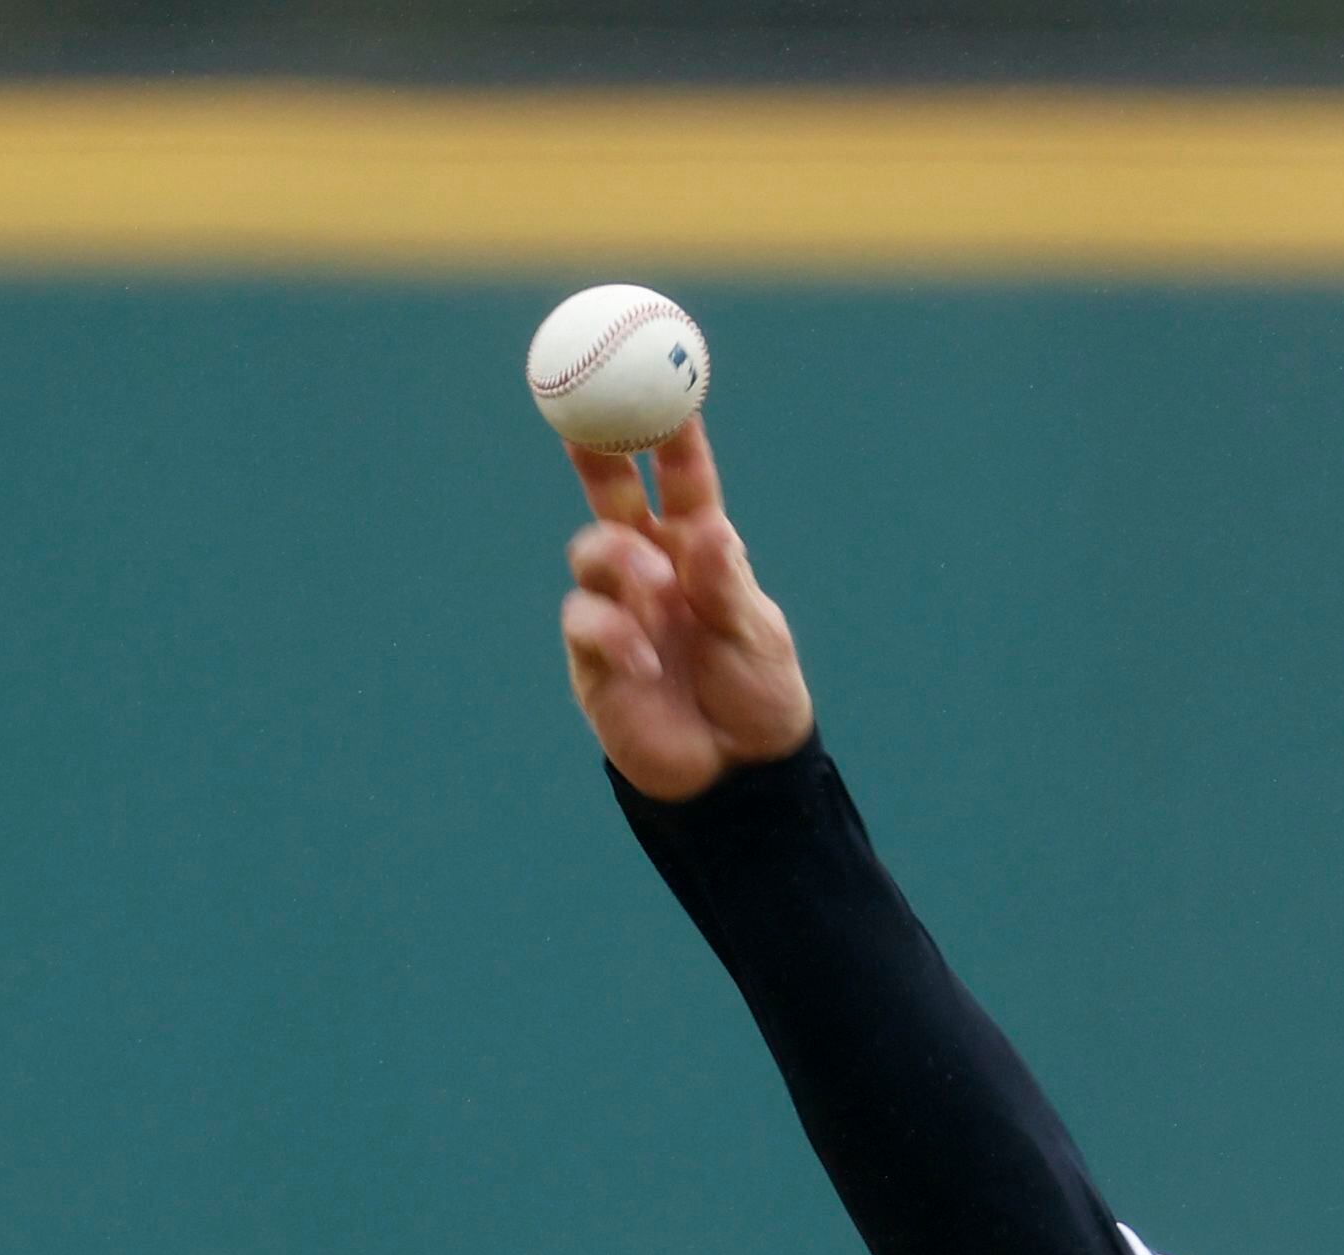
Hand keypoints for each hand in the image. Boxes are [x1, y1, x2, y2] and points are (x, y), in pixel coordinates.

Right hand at [559, 420, 812, 801]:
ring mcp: (618, 610)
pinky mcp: (595, 659)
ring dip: (619, 559)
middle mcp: (652, 569)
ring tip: (653, 588)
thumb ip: (728, 586)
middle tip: (585, 413)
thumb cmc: (758, 700)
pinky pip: (585, 622)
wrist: (738, 779)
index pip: (682, 480)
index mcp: (699, 552)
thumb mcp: (757, 637)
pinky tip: (644, 660)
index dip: (672, 433)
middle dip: (597, 448)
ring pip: (591, 550)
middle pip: (612, 493)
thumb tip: (710, 533)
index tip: (669, 385)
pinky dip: (613, 632)